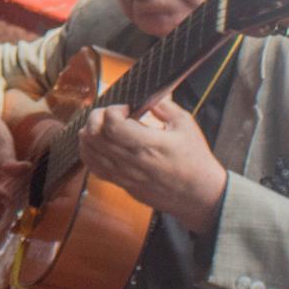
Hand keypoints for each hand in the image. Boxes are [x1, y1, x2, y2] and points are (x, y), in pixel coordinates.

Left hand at [78, 97, 226, 233]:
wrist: (199, 195)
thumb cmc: (195, 161)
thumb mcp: (185, 125)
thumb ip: (165, 106)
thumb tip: (148, 94)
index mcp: (149, 145)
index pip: (113, 125)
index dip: (113, 110)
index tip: (126, 108)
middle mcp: (133, 161)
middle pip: (95, 136)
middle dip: (96, 117)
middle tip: (110, 114)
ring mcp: (124, 175)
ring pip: (89, 152)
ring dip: (89, 134)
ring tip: (103, 126)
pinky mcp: (122, 184)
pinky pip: (94, 168)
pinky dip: (88, 152)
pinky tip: (97, 143)